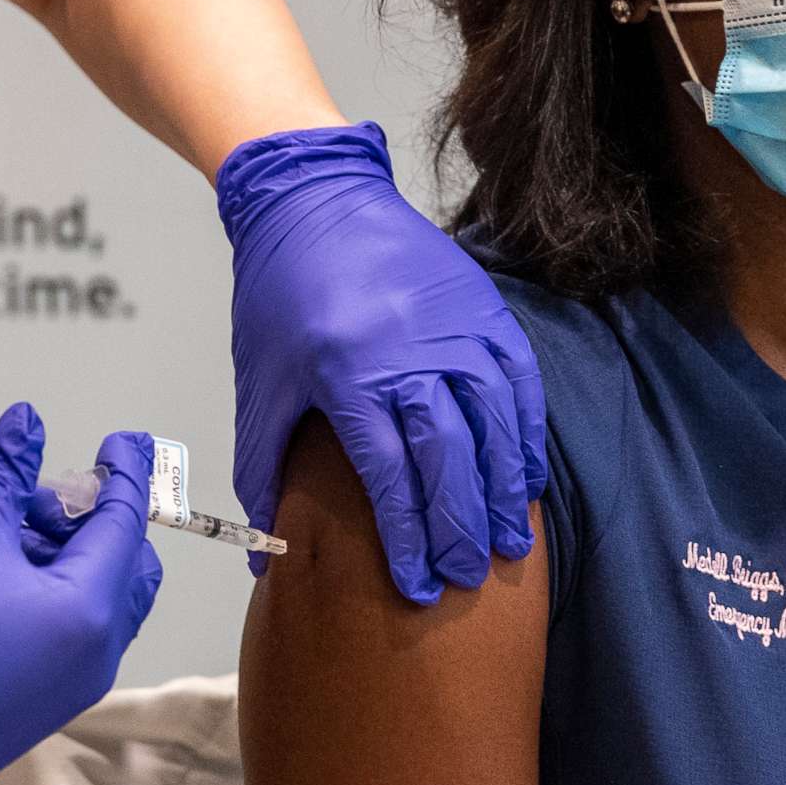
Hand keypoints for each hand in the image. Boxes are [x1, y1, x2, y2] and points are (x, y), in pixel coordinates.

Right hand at [0, 406, 162, 784]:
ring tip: (1, 537)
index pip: (126, 522)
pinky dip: (54, 595)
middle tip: (35, 502)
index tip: (119, 440)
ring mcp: (74, 687)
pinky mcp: (43, 706)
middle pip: (127, 565)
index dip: (124, 472)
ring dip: (68, 557)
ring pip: (100, 601)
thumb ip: (3, 474)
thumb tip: (26, 421)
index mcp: (90, 610)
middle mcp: (98, 654)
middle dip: (92, 521)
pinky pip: (74, 635)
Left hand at [219, 123, 546, 603]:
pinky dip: (526, 435)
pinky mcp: (484, 309)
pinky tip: (526, 478)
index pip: (390, 476)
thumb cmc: (281, 295)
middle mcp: (413, 353)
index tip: (415, 585)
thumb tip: (259, 553)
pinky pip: (519, 383)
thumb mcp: (261, 384)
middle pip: (450, 459)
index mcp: (351, 375)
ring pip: (495, 425)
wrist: (316, 199)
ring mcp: (457, 329)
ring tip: (506, 544)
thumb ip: (263, 469)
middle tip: (467, 577)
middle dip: (461, 528)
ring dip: (503, 491)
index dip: (407, 537)